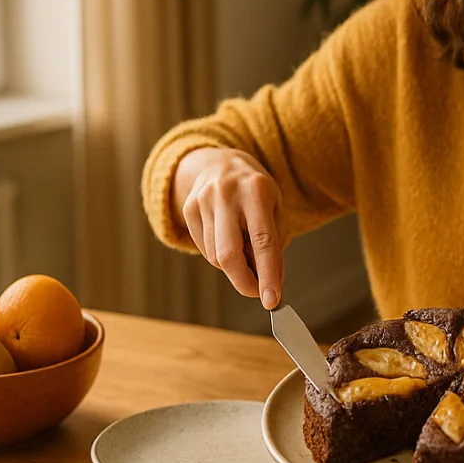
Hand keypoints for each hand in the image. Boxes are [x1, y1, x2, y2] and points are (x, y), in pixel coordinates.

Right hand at [174, 148, 284, 308]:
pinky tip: (229, 240)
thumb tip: (269, 281)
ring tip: (246, 251)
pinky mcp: (187, 210)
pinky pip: (205, 249)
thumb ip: (274, 242)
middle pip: (228, 255)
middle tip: (258, 292)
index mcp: (256, 191)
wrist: (219, 161)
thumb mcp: (275, 207)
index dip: (267, 275)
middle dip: (244, 282)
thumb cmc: (255, 190)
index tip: (272, 300)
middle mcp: (226, 195)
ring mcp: (202, 202)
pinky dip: (220, 256)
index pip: (263, 241)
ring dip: (235, 267)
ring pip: (216, 257)